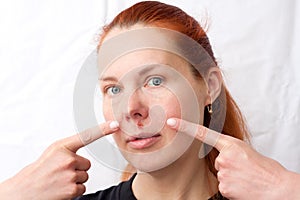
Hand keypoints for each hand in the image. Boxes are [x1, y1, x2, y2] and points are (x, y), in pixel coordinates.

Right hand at [0, 121, 118, 199]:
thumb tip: (86, 141)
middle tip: (60, 172)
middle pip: (87, 164)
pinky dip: (74, 190)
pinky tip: (61, 189)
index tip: (114, 124)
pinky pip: (82, 187)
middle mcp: (67, 159)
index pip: (86, 136)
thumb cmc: (40, 170)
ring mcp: (70, 174)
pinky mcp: (72, 189)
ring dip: (75, 180)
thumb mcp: (53, 152)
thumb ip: (69, 148)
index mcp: (62, 147)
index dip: (102, 130)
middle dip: (77, 169)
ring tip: (59, 180)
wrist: (26, 190)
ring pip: (85, 176)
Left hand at [167, 118, 299, 199]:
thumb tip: (221, 155)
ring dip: (230, 176)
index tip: (171, 121)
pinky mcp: (223, 187)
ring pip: (220, 173)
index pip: (203, 133)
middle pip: (216, 160)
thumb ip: (230, 150)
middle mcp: (224, 157)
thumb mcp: (246, 151)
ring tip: (245, 178)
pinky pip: (222, 185)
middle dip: (227, 164)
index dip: (185, 127)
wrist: (277, 187)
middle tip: (243, 169)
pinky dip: (231, 186)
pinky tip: (242, 186)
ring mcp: (223, 172)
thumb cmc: (264, 169)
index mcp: (231, 145)